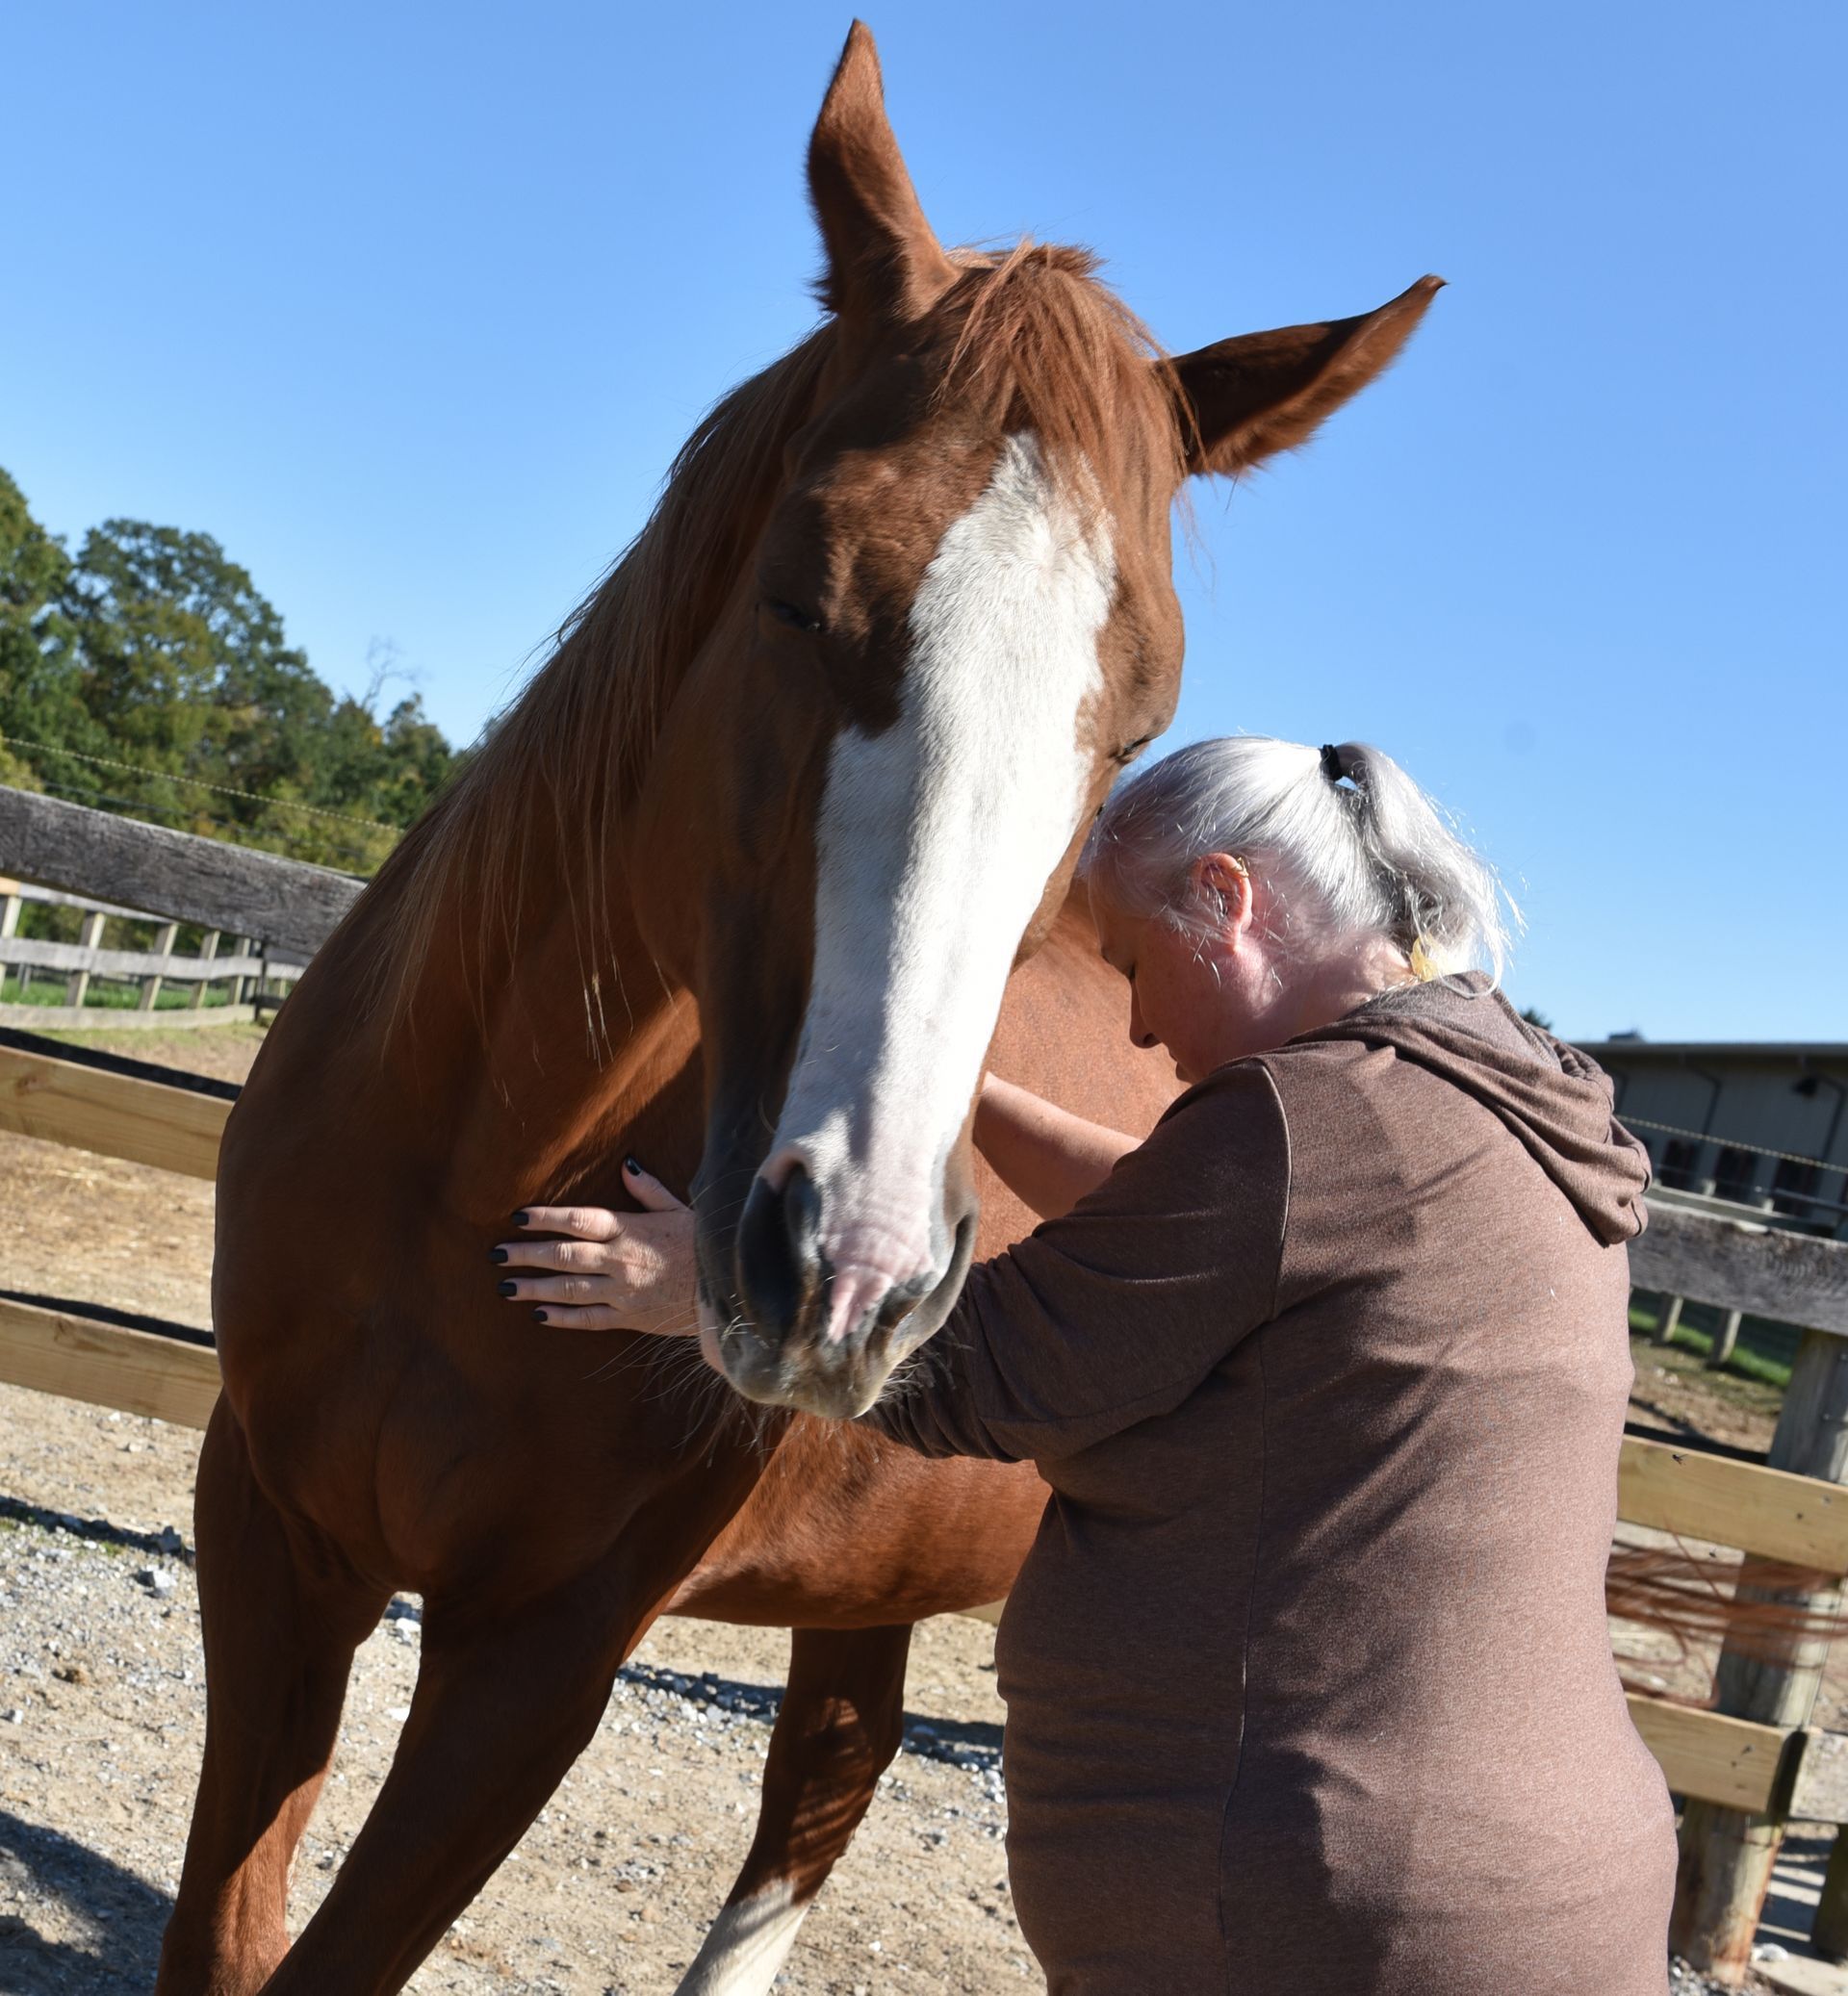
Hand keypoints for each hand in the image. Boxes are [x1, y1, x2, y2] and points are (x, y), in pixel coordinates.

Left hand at [492, 1158, 701, 1335]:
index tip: (518, 1217)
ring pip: (568, 1289)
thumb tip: (626, 1165)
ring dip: (534, 1288)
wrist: (728, 1289)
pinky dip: (562, 1317)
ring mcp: (622, 1291)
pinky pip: (588, 1319)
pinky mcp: (629, 1317)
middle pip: (563, 1255)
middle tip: (495, 1253)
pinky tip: (539, 1315)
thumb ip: (648, 1190)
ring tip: (505, 1286)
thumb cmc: (703, 1244)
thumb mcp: (679, 1210)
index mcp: (629, 1229)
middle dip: (526, 1254)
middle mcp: (620, 1260)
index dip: (544, 1218)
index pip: (577, 1220)